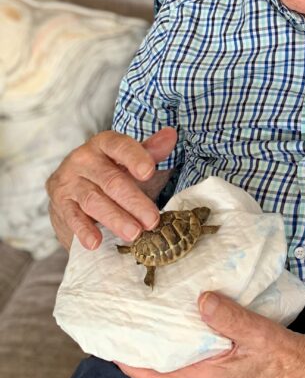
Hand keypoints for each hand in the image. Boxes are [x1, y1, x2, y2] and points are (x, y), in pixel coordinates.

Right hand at [47, 127, 176, 251]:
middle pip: (110, 180)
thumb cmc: (113, 172)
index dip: (134, 158)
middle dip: (133, 201)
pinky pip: (72, 217)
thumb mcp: (132, 161)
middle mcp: (83, 159)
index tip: (148, 172)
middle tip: (152, 220)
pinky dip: (83, 230)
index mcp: (104, 143)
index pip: (119, 146)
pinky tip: (95, 242)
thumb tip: (170, 135)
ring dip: (115, 218)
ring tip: (134, 233)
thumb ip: (151, 150)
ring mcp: (69, 181)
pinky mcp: (60, 204)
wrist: (76, 188)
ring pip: (93, 200)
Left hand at [115, 292, 304, 377]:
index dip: (131, 365)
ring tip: (153, 320)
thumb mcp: (255, 331)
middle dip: (144, 352)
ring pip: (180, 365)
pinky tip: (187, 324)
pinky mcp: (223, 375)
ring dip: (165, 346)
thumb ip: (227, 317)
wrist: (304, 368)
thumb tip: (201, 299)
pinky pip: (195, 361)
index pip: (156, 377)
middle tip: (129, 325)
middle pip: (163, 370)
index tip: (111, 348)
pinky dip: (184, 345)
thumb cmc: (281, 355)